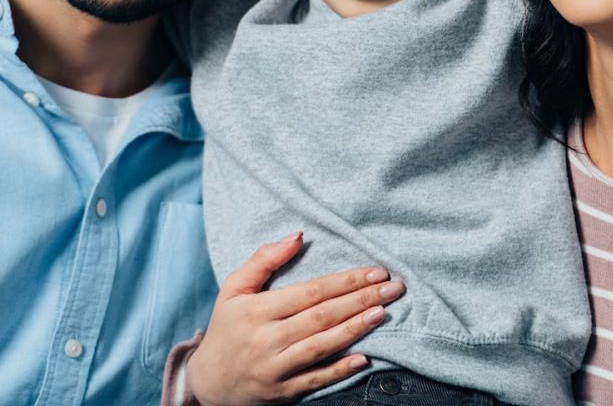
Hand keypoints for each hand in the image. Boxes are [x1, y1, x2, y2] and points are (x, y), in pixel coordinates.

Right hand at [187, 232, 404, 405]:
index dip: (344, 281)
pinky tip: (364, 358)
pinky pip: (314, 381)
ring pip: (321, 347)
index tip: (375, 271)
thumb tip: (298, 235)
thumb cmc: (227, 326)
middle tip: (393, 288)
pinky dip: (339, 370)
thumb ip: (264, 259)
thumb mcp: (234, 287)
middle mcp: (267, 339)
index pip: (310, 291)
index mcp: (257, 310)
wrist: (206, 382)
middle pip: (321, 316)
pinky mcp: (281, 393)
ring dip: (355, 330)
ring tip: (382, 313)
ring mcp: (274, 369)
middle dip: (360, 300)